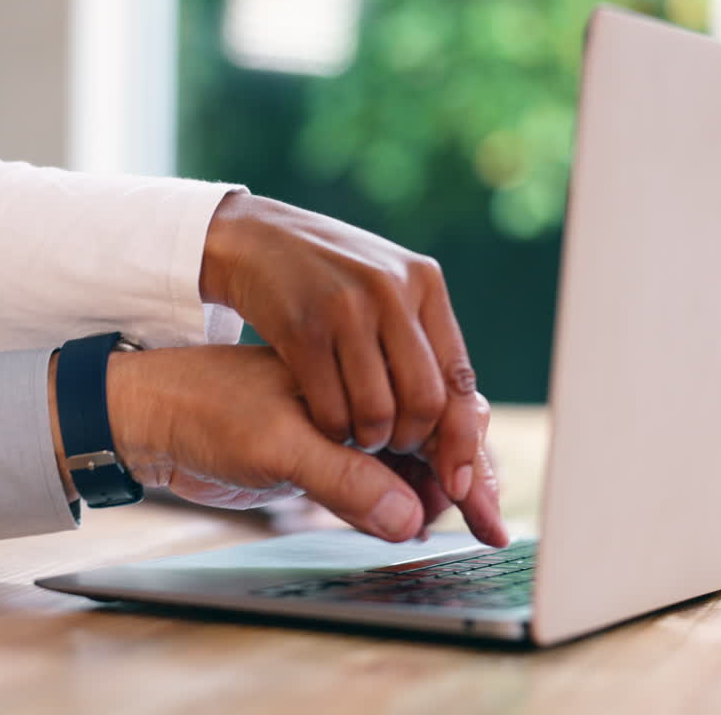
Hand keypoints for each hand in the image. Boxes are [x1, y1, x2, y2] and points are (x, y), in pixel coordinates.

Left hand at [105, 345, 507, 546]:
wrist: (151, 418)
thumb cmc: (207, 408)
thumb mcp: (276, 443)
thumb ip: (342, 480)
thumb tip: (409, 518)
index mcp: (360, 360)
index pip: (437, 403)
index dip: (466, 451)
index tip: (476, 498)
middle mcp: (362, 387)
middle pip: (439, 432)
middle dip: (469, 477)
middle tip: (489, 526)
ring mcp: (348, 423)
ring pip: (416, 461)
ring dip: (439, 492)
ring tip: (462, 527)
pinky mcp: (329, 454)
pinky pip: (383, 480)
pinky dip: (404, 501)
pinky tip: (416, 522)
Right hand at [201, 193, 478, 504]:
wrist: (254, 238)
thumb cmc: (327, 275)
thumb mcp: (385, 285)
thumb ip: (422, 338)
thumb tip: (467, 414)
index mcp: (424, 283)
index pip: (460, 378)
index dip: (462, 439)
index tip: (459, 482)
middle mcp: (392, 292)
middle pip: (424, 402)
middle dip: (410, 442)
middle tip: (390, 448)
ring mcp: (346, 309)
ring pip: (377, 412)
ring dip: (368, 440)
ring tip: (355, 435)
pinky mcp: (302, 329)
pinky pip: (331, 408)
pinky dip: (332, 430)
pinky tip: (323, 425)